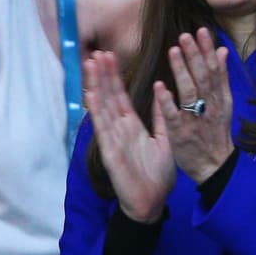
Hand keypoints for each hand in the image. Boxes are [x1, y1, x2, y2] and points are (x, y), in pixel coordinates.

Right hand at [83, 50, 174, 223]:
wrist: (152, 202)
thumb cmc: (157, 174)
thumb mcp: (164, 138)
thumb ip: (161, 116)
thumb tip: (162, 91)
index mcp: (131, 126)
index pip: (120, 96)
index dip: (114, 77)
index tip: (109, 56)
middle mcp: (119, 130)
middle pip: (108, 97)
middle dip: (103, 75)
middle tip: (98, 52)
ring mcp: (112, 140)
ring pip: (102, 108)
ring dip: (96, 86)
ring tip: (91, 64)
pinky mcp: (110, 153)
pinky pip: (103, 130)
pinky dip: (96, 112)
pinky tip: (91, 95)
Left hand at [154, 28, 234, 183]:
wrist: (214, 167)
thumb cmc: (215, 133)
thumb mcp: (223, 104)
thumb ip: (220, 77)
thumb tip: (221, 51)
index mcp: (220, 99)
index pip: (215, 70)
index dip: (208, 51)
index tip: (202, 32)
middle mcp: (210, 107)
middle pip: (203, 78)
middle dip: (195, 55)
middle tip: (185, 35)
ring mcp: (195, 120)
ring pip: (190, 92)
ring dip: (182, 71)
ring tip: (173, 51)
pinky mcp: (181, 133)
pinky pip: (174, 115)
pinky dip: (167, 101)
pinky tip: (160, 86)